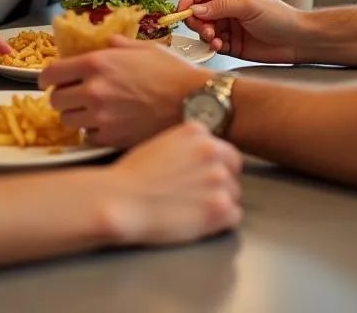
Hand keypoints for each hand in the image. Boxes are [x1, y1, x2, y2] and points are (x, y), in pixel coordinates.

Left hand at [40, 36, 209, 147]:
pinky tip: (109, 123)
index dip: (48, 78)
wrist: (194, 102)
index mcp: (97, 63)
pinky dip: (93, 131)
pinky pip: (88, 137)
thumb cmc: (173, 73)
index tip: (52, 80)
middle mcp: (93, 90)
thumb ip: (118, 45)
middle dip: (63, 96)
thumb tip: (106, 42)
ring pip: (69, 120)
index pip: (51, 74)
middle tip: (76, 95)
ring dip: (77, 115)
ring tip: (94, 110)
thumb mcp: (145, 48)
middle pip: (55, 100)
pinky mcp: (111, 138)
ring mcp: (101, 117)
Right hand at [102, 122, 241, 245]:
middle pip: (232, 171)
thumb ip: (185, 148)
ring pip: (234, 194)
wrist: (121, 201)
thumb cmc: (130, 177)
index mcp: (197, 132)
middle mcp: (212, 151)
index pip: (223, 150)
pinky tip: (200, 224)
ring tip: (195, 212)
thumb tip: (195, 162)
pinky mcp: (220, 207)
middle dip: (220, 184)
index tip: (204, 178)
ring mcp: (219, 178)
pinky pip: (234, 217)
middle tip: (200, 197)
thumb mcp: (160, 145)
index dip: (215, 166)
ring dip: (220, 204)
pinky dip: (221, 223)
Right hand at [176, 0, 306, 63]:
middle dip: (197, 21)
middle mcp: (227, 6)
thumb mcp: (249, 6)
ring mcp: (228, 25)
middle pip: (199, 12)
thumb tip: (196, 8)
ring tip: (215, 39)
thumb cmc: (280, 16)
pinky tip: (219, 47)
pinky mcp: (231, 43)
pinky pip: (213, 44)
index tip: (180, 11)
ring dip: (205, 35)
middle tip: (204, 29)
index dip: (189, 0)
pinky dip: (212, 46)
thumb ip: (220, 6)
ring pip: (204, 29)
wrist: (297, 40)